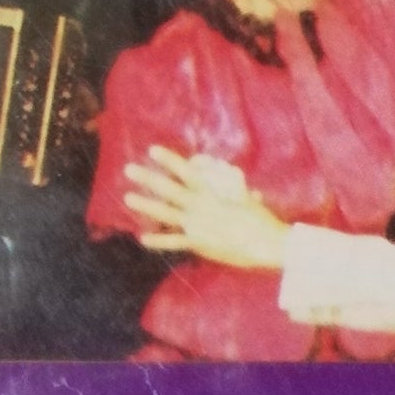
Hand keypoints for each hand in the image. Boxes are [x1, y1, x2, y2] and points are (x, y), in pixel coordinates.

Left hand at [123, 147, 290, 269]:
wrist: (266, 244)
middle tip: (129, 169)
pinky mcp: (199, 243)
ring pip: (166, 213)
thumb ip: (236, 187)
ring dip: (146, 205)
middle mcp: (201, 206)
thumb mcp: (246, 197)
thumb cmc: (260, 218)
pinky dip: (158, 240)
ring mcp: (197, 225)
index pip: (186, 171)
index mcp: (213, 191)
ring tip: (128, 198)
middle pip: (169, 189)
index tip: (152, 150)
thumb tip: (235, 177)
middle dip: (148, 178)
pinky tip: (143, 238)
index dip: (169, 160)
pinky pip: (174, 241)